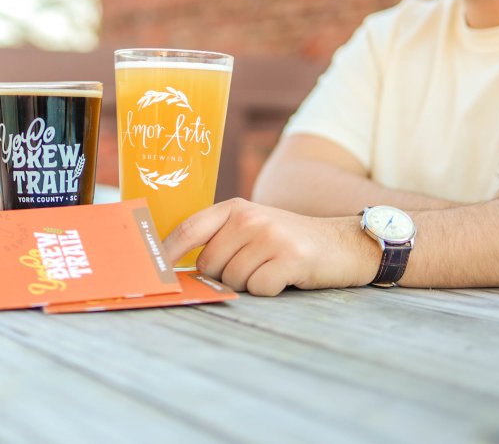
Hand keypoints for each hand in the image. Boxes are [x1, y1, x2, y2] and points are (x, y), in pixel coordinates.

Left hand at [162, 198, 378, 295]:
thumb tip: (175, 267)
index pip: (189, 229)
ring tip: (272, 269)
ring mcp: (270, 236)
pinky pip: (258, 288)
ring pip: (233, 280)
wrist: (343, 243)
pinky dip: (269, 290)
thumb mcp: (254, 227)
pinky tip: (285, 277)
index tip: (154, 271)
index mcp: (235, 209)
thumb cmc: (289, 241)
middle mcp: (249, 218)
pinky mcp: (290, 257)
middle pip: (209, 265)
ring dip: (250, 283)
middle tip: (253, 267)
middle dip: (224, 276)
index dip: (166, 252)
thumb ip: (221, 239)